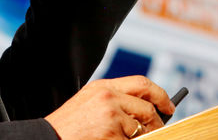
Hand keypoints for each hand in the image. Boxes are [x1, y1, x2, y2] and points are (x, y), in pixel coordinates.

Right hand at [45, 76, 174, 139]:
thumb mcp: (89, 103)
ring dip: (138, 138)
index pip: (142, 84)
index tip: (168, 106)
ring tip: (121, 138)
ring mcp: (111, 116)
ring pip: (140, 129)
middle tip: (158, 130)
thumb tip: (144, 110)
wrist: (48, 137)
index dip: (160, 95)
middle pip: (147, 107)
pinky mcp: (111, 133)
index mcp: (103, 86)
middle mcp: (109, 97)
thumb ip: (114, 101)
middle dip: (157, 122)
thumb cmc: (68, 126)